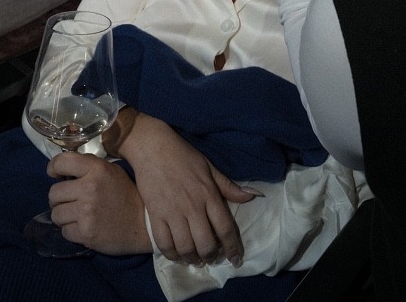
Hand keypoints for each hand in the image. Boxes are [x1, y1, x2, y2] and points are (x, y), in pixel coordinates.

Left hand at [47, 152, 151, 253]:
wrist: (143, 224)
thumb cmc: (125, 194)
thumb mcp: (111, 171)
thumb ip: (88, 167)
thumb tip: (63, 168)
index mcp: (96, 169)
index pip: (62, 162)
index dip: (54, 168)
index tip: (55, 174)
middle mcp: (89, 188)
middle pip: (53, 193)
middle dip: (59, 198)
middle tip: (70, 200)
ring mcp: (87, 212)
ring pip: (56, 214)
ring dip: (63, 216)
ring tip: (76, 215)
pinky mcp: (86, 233)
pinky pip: (64, 231)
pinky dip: (71, 230)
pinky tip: (83, 227)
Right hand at [118, 112, 258, 266]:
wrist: (153, 147)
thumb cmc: (183, 156)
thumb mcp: (209, 167)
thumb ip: (228, 186)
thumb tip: (253, 195)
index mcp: (209, 194)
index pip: (225, 227)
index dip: (232, 247)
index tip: (236, 260)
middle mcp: (192, 206)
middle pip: (206, 243)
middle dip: (212, 257)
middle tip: (212, 258)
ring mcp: (172, 212)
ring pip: (185, 248)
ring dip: (192, 259)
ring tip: (195, 259)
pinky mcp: (155, 215)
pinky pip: (164, 244)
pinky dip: (172, 255)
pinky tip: (177, 255)